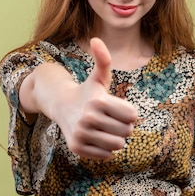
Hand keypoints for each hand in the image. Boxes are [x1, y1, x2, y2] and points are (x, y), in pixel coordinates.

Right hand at [55, 38, 136, 159]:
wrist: (61, 106)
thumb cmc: (87, 91)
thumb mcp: (98, 76)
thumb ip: (103, 59)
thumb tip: (96, 39)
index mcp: (98, 101)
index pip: (133, 115)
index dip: (129, 112)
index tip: (118, 107)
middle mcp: (88, 118)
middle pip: (127, 131)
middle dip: (123, 126)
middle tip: (111, 119)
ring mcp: (81, 134)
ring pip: (117, 145)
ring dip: (115, 138)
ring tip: (105, 128)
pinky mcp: (77, 147)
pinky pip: (106, 155)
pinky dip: (105, 149)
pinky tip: (97, 137)